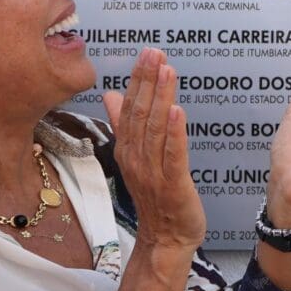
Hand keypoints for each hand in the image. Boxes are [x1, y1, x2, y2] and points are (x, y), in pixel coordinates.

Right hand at [103, 48, 208, 252]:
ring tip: (167, 71)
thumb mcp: (136, 157)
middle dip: (148, 81)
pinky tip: (177, 111)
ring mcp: (153, 171)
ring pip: (154, 129)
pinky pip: (172, 155)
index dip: (138, 80)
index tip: (146, 54)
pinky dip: (174, 133)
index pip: (130, 109)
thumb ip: (124, 125)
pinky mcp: (172, 184)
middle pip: (140, 114)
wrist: (165, 238)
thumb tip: (112, 95)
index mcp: (128, 149)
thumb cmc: (155, 198)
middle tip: (154, 52)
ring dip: (161, 98)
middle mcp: (136, 157)